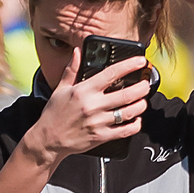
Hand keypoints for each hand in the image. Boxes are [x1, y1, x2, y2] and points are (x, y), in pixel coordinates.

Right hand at [25, 55, 152, 166]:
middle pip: (126, 94)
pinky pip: (124, 131)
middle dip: (141, 88)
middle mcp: (93, 105)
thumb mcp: (60, 89)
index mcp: (84, 90)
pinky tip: (136, 120)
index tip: (140, 61)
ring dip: (140, 106)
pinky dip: (135, 125)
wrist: (48, 140)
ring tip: (142, 101)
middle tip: (145, 84)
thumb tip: (77, 52)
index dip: (129, 66)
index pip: (112, 74)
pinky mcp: (101, 136)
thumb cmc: (54, 114)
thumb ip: (71, 70)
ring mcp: (98, 122)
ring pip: (128, 113)